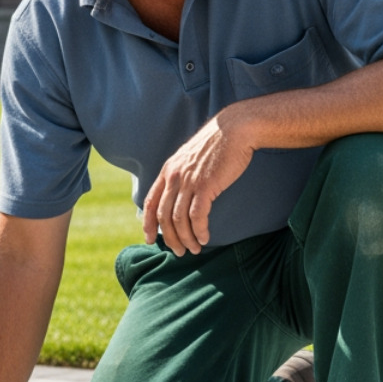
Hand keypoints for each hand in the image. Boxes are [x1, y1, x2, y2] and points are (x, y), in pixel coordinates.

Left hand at [142, 112, 254, 252]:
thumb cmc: (217, 145)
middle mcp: (174, 177)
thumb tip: (181, 195)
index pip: (150, 201)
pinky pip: (197, 216)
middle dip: (169, 237)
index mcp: (168, 170)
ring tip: (194, 249)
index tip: (150, 239)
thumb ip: (182, 175)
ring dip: (185, 238)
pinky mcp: (206, 185)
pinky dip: (199, 231)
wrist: (235, 129)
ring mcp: (188, 181)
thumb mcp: (191, 159)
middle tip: (178, 251)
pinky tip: (204, 238)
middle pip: (163, 215)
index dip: (147, 223)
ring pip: (179, 219)